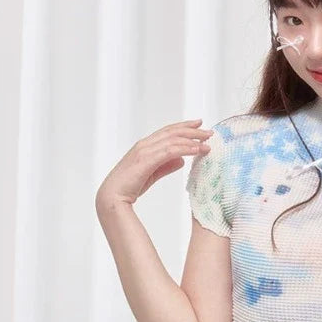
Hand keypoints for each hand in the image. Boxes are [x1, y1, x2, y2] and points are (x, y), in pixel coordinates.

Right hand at [95, 119, 213, 209]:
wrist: (113, 196)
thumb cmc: (129, 186)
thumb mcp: (153, 173)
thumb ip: (166, 165)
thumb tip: (182, 160)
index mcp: (145, 145)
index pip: (168, 131)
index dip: (184, 127)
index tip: (198, 125)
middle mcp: (145, 144)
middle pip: (172, 131)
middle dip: (192, 130)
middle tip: (208, 131)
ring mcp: (145, 150)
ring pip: (173, 139)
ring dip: (192, 139)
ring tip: (207, 142)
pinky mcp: (146, 160)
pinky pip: (170, 150)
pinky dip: (185, 149)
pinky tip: (196, 150)